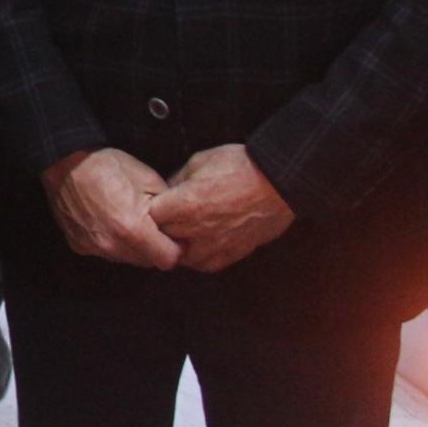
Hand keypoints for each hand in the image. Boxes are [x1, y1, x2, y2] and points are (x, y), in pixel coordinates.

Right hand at [42, 148, 181, 268]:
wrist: (65, 161)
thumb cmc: (109, 166)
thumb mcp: (149, 179)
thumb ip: (168, 209)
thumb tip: (180, 226)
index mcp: (133, 230)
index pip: (168, 260)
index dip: (175, 248)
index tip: (173, 235)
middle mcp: (112, 246)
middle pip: (147, 262)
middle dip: (154, 248)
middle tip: (151, 225)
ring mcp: (93, 248)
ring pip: (126, 258)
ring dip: (132, 246)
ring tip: (127, 220)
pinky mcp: (79, 246)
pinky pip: (105, 252)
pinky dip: (111, 242)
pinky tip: (107, 221)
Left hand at [150, 144, 294, 272]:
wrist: (277, 181)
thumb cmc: (241, 167)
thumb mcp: (199, 161)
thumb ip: (177, 179)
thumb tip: (167, 189)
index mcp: (185, 205)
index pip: (150, 217)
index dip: (151, 209)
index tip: (155, 204)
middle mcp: (196, 230)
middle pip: (163, 238)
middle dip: (162, 228)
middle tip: (167, 218)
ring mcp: (215, 245)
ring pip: (182, 257)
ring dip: (178, 246)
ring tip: (182, 233)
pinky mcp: (232, 253)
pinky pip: (206, 264)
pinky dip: (199, 257)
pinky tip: (199, 245)